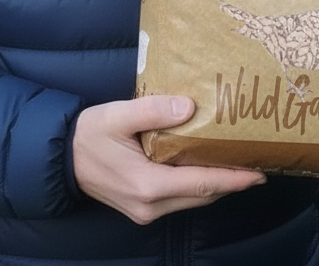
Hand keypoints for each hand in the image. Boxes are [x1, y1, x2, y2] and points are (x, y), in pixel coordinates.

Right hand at [73, 95, 266, 224]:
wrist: (60, 158)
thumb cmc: (88, 135)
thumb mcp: (117, 115)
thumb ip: (152, 110)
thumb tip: (188, 107)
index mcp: (147, 184)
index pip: (201, 183)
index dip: (233, 179)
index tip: (258, 172)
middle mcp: (150, 205)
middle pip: (202, 195)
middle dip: (231, 181)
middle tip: (257, 162)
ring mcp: (146, 210)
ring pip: (193, 199)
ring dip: (216, 184)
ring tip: (238, 163)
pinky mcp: (142, 208)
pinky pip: (180, 198)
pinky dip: (198, 185)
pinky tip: (206, 166)